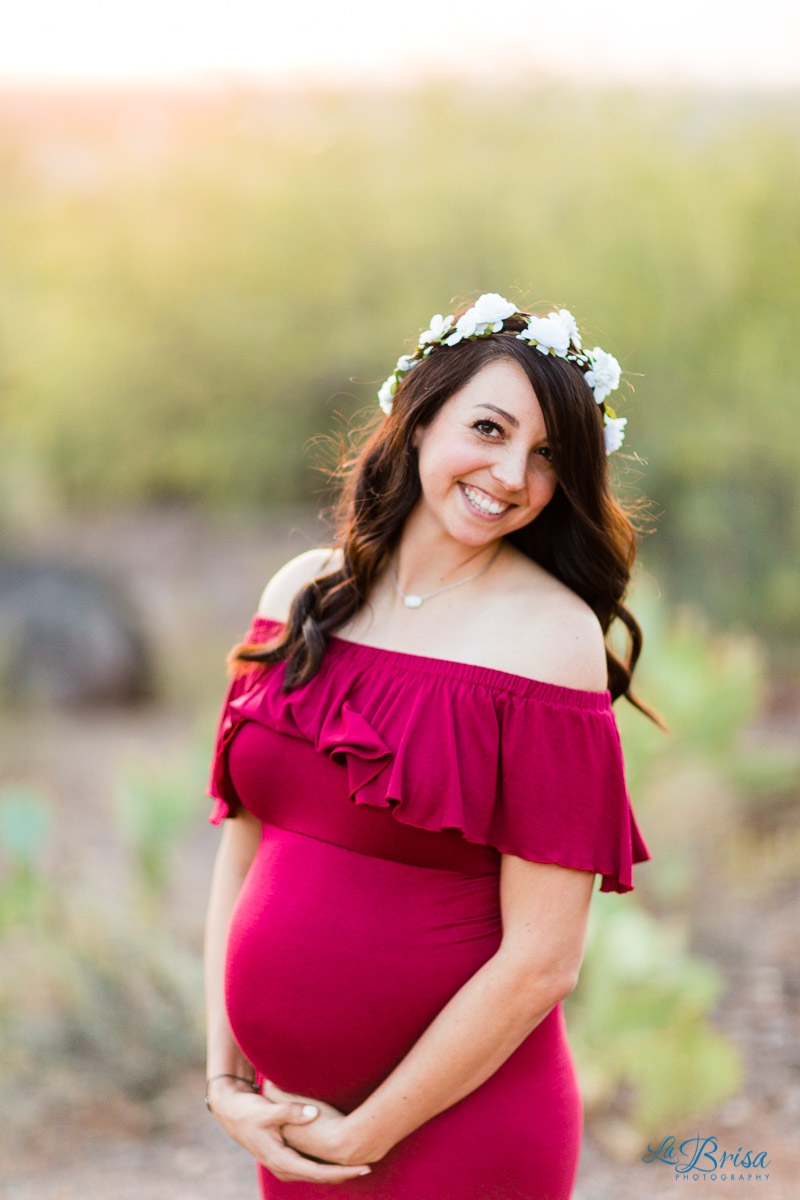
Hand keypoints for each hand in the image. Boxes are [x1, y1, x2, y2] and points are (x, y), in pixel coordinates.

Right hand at [208, 1077, 371, 1183]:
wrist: (231, 1114)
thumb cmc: (249, 1111)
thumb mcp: (268, 1110)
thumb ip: (290, 1111)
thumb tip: (314, 1113)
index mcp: (281, 1160)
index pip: (318, 1172)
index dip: (342, 1171)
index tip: (363, 1167)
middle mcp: (284, 1168)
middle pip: (320, 1177)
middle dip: (344, 1173)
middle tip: (369, 1166)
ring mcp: (284, 1165)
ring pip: (316, 1174)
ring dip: (336, 1171)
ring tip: (359, 1164)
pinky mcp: (285, 1158)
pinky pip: (310, 1167)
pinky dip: (326, 1166)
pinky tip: (339, 1159)